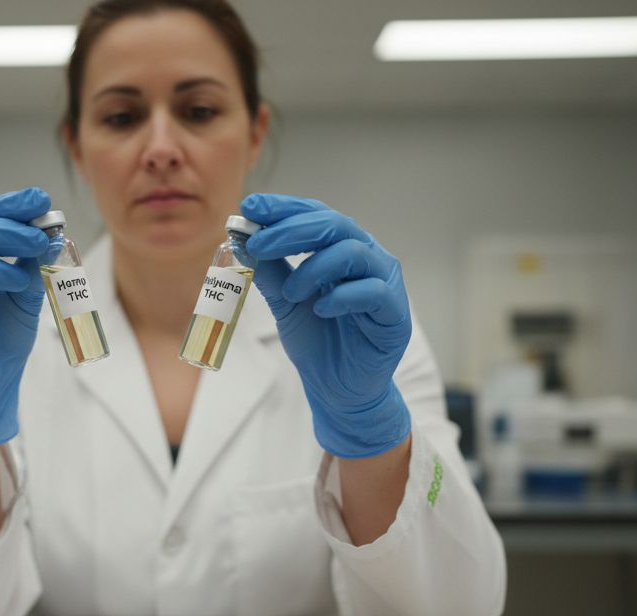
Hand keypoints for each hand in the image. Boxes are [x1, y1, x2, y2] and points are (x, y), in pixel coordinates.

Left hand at [241, 193, 411, 457]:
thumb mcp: (284, 301)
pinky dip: (342, 296)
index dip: (284, 207)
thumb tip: (242, 238)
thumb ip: (269, 270)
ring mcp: (384, 282)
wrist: (338, 389)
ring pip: (354, 252)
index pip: (315, 214)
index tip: (250, 206)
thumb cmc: (318, 341)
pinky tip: (320, 310)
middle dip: (291, 230)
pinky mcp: (395, 313)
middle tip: (258, 242)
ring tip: (290, 293)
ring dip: (314, 267)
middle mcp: (366, 257)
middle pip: (333, 225)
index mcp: (340, 248)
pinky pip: (372, 291)